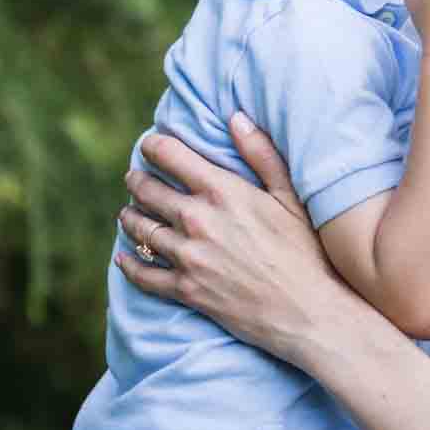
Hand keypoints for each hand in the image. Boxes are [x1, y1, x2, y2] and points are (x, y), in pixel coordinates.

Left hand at [116, 116, 357, 364]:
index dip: (153, 145)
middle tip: (135, 178)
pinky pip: (144, 275)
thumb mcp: (290, 195)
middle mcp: (197, 220)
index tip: (150, 144)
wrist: (306, 311)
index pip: (170, 156)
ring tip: (128, 212)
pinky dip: (129, 264)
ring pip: (140, 230)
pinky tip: (123, 257)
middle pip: (147, 191)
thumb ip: (261, 154)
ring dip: (130, 218)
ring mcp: (188, 257)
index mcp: (222, 191)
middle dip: (137, 180)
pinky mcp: (186, 290)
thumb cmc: (304, 250)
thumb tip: (236, 118)